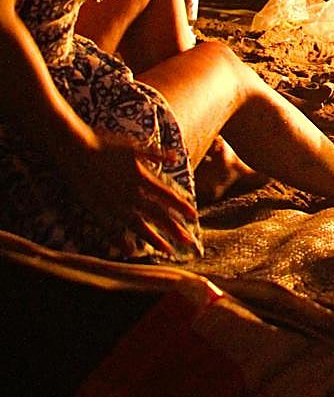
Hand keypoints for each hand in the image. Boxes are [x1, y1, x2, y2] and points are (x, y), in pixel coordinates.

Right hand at [71, 134, 200, 256]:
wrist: (76, 150)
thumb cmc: (107, 145)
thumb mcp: (135, 146)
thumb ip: (157, 154)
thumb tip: (175, 158)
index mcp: (141, 178)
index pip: (166, 196)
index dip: (181, 207)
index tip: (194, 217)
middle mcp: (130, 194)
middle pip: (157, 215)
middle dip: (174, 229)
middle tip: (188, 242)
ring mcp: (114, 204)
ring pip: (138, 226)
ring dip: (154, 239)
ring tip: (167, 251)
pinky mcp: (98, 210)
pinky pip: (112, 229)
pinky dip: (121, 241)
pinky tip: (130, 252)